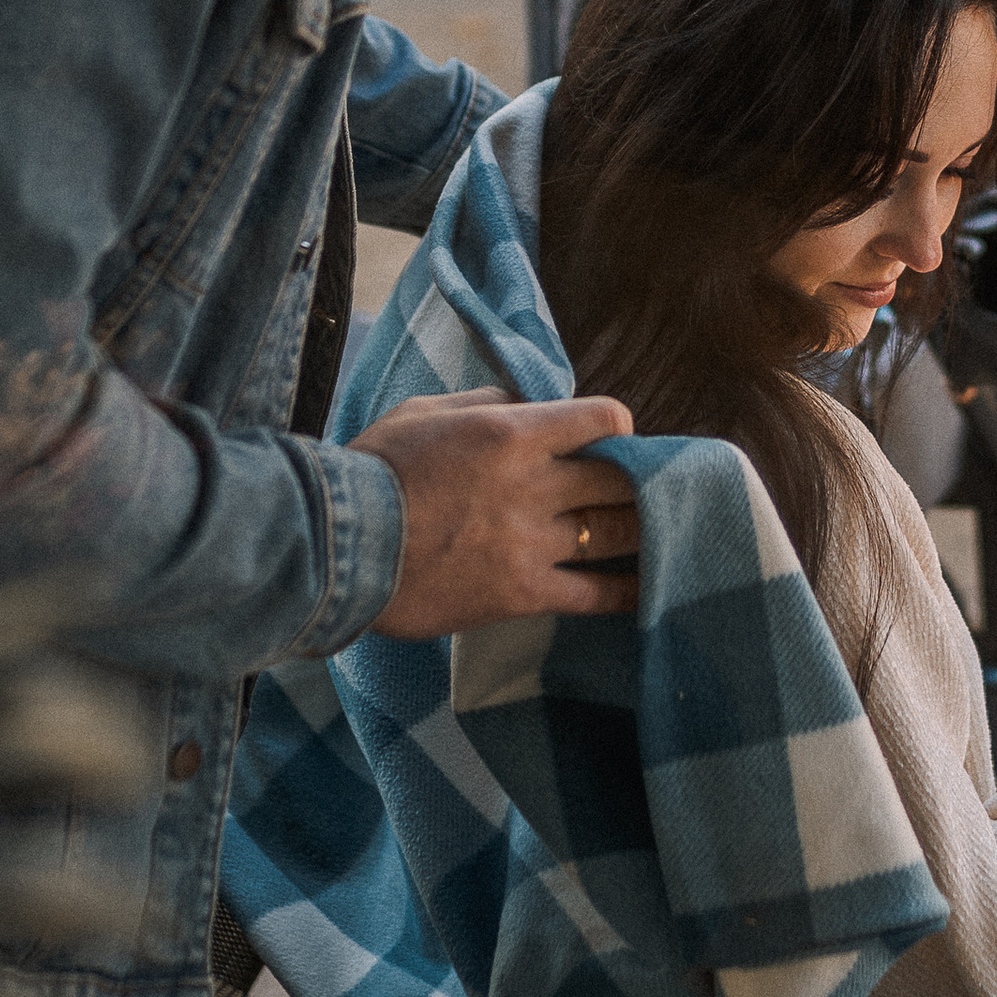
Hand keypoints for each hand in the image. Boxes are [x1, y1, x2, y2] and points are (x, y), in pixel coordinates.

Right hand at [353, 390, 640, 634]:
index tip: (612, 440)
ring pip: (617, 533)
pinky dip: (627, 590)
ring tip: (657, 531)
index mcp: (512, 432)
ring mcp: (532, 542)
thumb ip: (486, 402)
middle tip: (642, 488)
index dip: (616, 428)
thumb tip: (528, 404)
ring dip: (640, 530)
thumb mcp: (425, 412)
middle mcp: (533, 485)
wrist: (340, 547)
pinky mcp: (523, 593)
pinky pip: (595, 594)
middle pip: (621, 478)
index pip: (603, 419)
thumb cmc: (373, 470)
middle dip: (638, 480)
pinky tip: (647, 587)